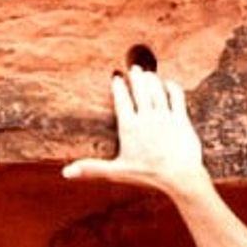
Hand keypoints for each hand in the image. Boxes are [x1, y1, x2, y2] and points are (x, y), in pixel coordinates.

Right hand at [63, 66, 211, 201]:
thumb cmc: (147, 175)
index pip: (122, 100)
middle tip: (134, 68)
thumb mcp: (116, 172)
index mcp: (129, 127)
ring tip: (148, 74)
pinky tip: (168, 84)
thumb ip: (91, 168)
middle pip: (140, 89)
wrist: (179, 177)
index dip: (118, 86)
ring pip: (157, 90)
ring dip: (152, 79)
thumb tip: (65, 173)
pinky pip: (176, 96)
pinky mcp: (181, 119)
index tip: (116, 77)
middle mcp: (146, 118)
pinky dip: (171, 87)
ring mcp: (165, 116)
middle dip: (136, 76)